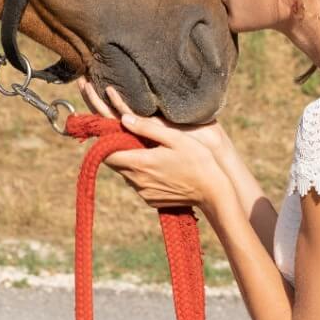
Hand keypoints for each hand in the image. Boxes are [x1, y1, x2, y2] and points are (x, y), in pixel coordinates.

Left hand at [77, 80, 229, 215]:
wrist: (213, 192)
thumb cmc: (197, 160)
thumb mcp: (175, 138)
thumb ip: (147, 128)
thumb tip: (123, 118)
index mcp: (140, 162)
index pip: (107, 154)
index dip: (106, 142)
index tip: (113, 132)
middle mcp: (137, 181)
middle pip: (115, 164)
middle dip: (118, 150)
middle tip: (131, 138)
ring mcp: (143, 193)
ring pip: (127, 174)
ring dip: (132, 163)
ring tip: (149, 152)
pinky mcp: (150, 200)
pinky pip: (138, 184)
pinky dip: (143, 175)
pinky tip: (160, 168)